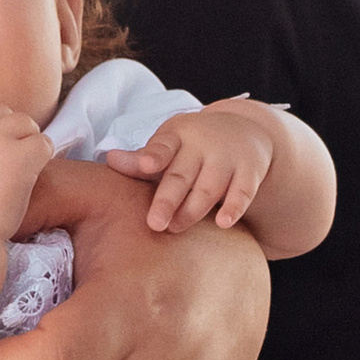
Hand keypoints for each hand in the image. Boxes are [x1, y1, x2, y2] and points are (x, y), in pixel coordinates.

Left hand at [105, 100, 275, 233]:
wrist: (245, 131)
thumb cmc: (194, 145)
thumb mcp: (170, 144)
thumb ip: (143, 159)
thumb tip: (109, 160)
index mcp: (178, 135)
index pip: (164, 146)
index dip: (153, 156)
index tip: (146, 165)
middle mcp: (203, 145)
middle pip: (182, 174)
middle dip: (168, 199)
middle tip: (154, 223)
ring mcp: (228, 158)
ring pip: (209, 187)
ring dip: (193, 209)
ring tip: (175, 228)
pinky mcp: (250, 172)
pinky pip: (243, 192)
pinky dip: (234, 207)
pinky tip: (224, 223)